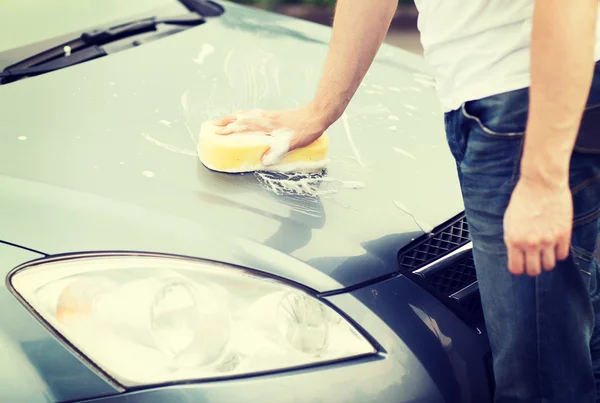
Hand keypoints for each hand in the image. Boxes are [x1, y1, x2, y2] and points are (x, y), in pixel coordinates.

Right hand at [213, 106, 328, 164]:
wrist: (318, 115)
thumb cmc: (306, 129)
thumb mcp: (292, 143)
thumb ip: (278, 152)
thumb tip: (263, 161)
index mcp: (267, 124)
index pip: (243, 124)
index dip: (229, 128)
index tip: (217, 132)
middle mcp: (266, 117)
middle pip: (241, 116)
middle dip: (226, 121)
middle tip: (213, 125)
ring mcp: (270, 115)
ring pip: (246, 114)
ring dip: (234, 118)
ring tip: (225, 122)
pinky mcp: (275, 115)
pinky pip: (254, 114)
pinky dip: (245, 116)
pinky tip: (246, 120)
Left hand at [503, 176, 572, 275]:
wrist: (541, 184)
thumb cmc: (522, 200)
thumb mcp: (509, 221)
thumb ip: (512, 239)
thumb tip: (516, 253)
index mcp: (513, 240)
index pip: (516, 269)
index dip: (518, 269)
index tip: (521, 265)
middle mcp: (531, 243)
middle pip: (534, 271)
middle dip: (533, 268)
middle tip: (534, 261)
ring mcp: (549, 240)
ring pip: (549, 266)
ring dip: (546, 261)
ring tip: (545, 253)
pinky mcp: (564, 235)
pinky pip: (563, 255)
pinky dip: (559, 253)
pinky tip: (555, 245)